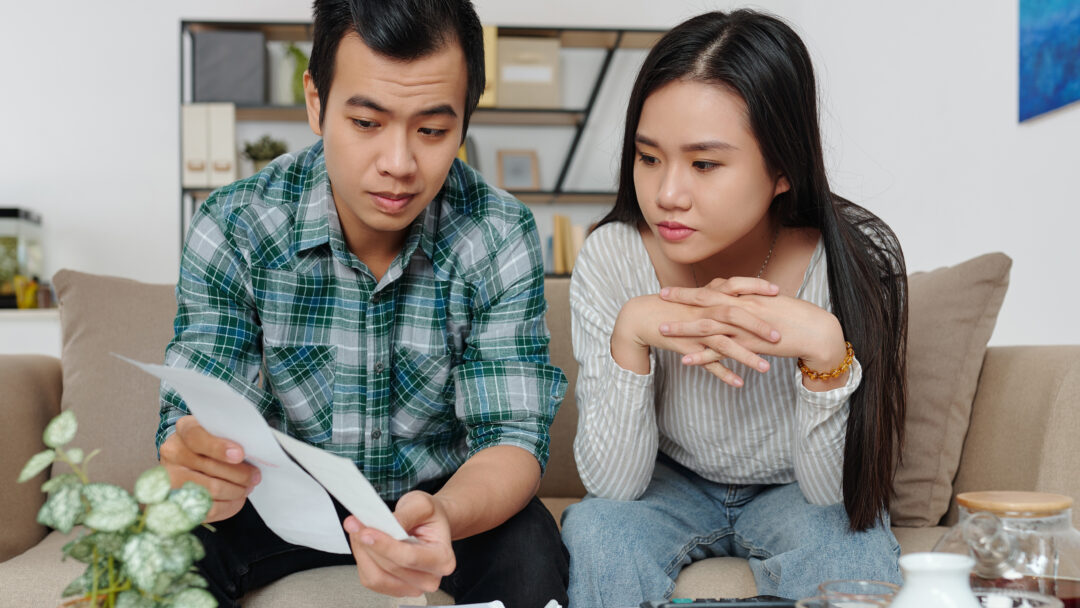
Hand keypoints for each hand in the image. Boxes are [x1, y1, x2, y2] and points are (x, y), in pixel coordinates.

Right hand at [158, 415, 260, 522]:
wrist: (189, 455)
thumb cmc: (212, 441)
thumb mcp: (218, 430)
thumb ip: (230, 436)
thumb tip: (252, 453)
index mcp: (185, 429)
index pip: (196, 437)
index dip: (218, 447)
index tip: (239, 455)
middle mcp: (172, 452)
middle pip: (210, 468)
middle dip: (241, 475)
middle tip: (255, 476)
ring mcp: (171, 478)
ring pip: (211, 490)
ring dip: (236, 491)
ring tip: (247, 487)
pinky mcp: (176, 500)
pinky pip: (208, 509)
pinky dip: (229, 506)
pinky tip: (237, 499)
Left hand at [344, 491, 455, 596]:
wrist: (429, 524)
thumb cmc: (430, 517)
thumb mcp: (422, 504)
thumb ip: (405, 515)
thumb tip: (384, 525)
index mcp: (443, 558)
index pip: (409, 558)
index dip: (385, 545)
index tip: (366, 532)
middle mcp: (430, 578)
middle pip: (390, 567)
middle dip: (369, 545)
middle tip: (355, 524)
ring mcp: (412, 586)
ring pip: (376, 577)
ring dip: (362, 553)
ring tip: (357, 531)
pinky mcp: (395, 588)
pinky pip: (370, 579)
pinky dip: (362, 560)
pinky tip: (363, 544)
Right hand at [612, 277, 780, 385]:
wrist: (642, 317)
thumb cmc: (672, 306)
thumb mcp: (697, 296)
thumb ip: (718, 293)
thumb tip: (740, 290)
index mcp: (709, 296)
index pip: (737, 286)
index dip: (757, 288)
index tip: (777, 292)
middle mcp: (705, 312)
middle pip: (735, 316)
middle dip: (758, 327)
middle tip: (779, 337)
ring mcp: (697, 331)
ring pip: (724, 344)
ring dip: (746, 357)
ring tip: (766, 368)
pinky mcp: (688, 349)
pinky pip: (708, 363)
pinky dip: (723, 373)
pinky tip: (739, 383)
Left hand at [659, 282, 847, 385]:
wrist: (818, 331)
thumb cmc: (798, 317)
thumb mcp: (771, 306)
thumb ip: (752, 303)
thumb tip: (739, 301)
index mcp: (748, 296)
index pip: (714, 290)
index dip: (691, 290)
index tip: (671, 289)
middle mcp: (743, 308)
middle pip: (705, 302)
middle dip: (681, 300)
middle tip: (659, 298)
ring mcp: (746, 327)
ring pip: (708, 326)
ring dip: (684, 329)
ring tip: (663, 331)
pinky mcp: (751, 346)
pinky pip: (722, 352)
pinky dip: (703, 357)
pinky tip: (686, 361)